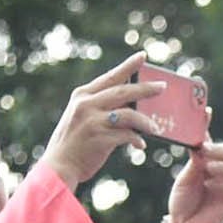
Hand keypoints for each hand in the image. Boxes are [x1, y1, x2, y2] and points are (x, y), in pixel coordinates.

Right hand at [36, 54, 163, 186]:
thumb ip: (101, 107)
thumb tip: (131, 105)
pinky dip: (137, 139)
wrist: (59, 166)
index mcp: (82, 95)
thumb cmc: (75, 143)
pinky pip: (127, 135)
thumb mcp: (82, 117)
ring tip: (156, 128)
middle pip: (123, 91)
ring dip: (146, 121)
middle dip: (145, 89)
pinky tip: (141, 145)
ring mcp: (93, 120)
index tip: (143, 56)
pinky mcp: (100, 138)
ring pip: (129, 114)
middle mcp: (86, 104)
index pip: (110, 76)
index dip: (128, 66)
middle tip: (163, 86)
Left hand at [168, 140, 222, 222]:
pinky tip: (210, 186)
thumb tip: (202, 140)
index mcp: (210, 163)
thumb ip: (196, 161)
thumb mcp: (186, 177)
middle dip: (218, 150)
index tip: (204, 122)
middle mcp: (222, 172)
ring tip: (208, 169)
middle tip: (204, 151)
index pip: (215, 144)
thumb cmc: (183, 202)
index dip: (211, 134)